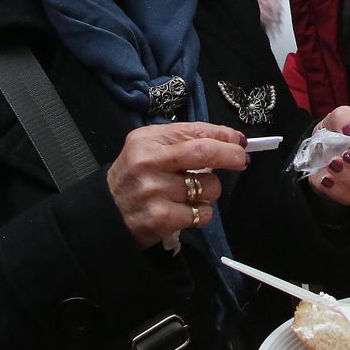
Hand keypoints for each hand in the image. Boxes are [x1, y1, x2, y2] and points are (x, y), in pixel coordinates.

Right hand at [106, 122, 248, 248]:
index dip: (224, 135)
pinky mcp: (161, 218)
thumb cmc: (136, 177)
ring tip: (192, 193)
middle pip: (203, 153)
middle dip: (231, 155)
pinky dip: (202, 213)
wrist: (107, 213)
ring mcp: (155, 191)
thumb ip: (184, 141)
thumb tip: (230, 139)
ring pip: (209, 187)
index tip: (239, 141)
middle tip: (242, 160)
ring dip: (211, 191)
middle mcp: (149, 162)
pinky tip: (185, 210)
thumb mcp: (150, 148)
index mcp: (147, 140)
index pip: (195, 132)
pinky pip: (202, 213)